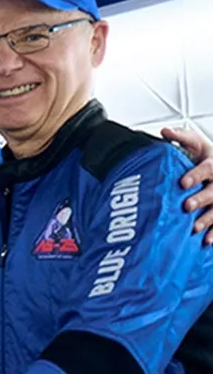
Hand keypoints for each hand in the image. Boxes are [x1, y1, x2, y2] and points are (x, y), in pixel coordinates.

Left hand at [163, 126, 212, 244]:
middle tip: (186, 206)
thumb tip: (164, 131)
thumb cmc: (205, 157)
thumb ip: (182, 137)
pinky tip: (206, 241)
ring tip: (194, 227)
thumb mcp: (197, 144)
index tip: (182, 182)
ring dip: (207, 219)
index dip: (196, 175)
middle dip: (201, 199)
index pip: (207, 168)